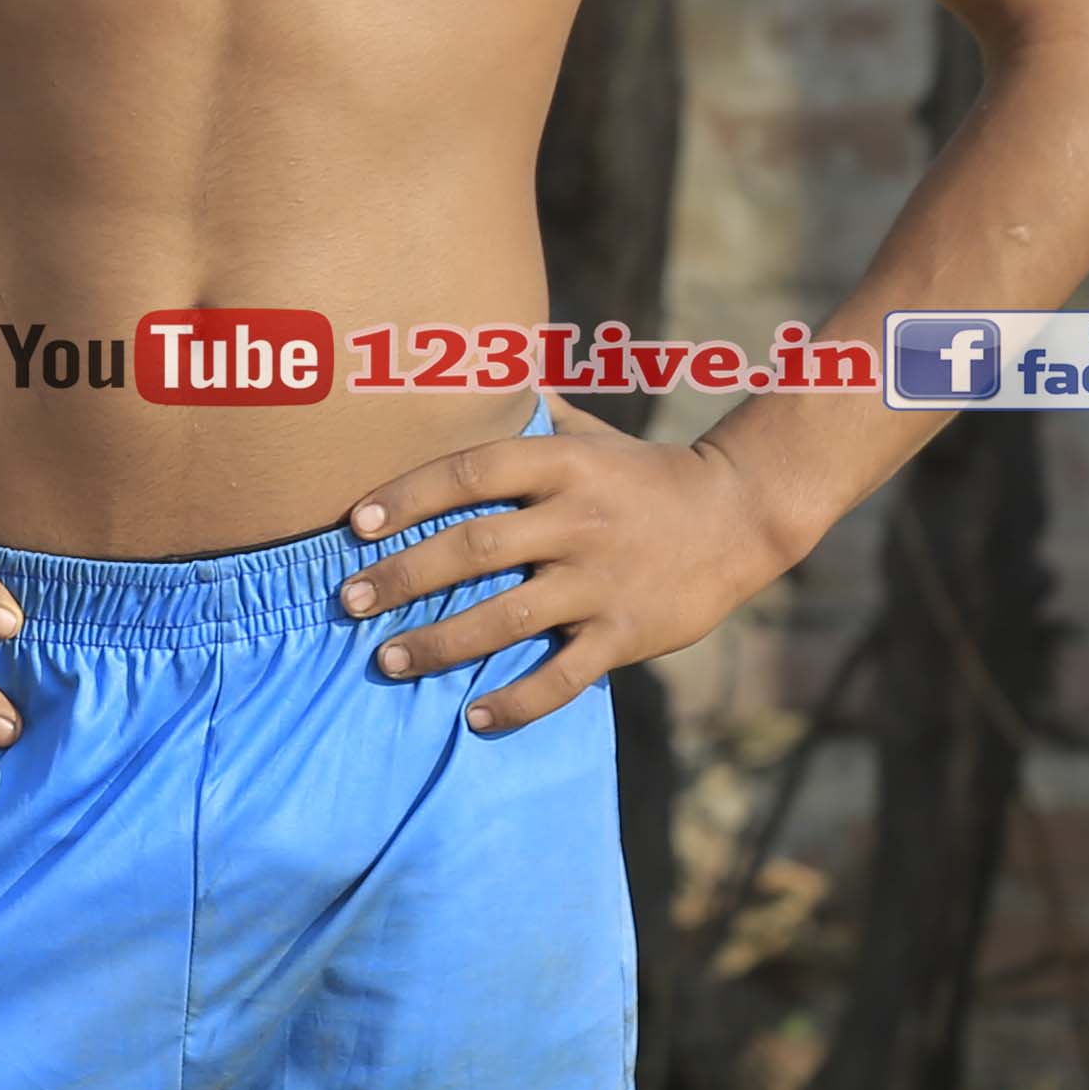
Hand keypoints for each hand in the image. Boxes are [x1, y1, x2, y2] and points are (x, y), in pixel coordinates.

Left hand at [328, 416, 803, 734]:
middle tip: (347, 599)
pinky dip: (519, 700)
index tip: (355, 523)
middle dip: (405, 576)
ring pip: (509, 617)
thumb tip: (465, 374)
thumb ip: (529, 414)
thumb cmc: (645, 473)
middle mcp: (579, 520)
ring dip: (441, 641)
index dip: (409, 495)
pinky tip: (474, 715)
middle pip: (476, 548)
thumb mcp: (591, 434)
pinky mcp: (627, 633)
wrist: (741, 515)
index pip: (472, 472)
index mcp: (564, 465)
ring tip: (386, 661)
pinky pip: (565, 676)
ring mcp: (603, 580)